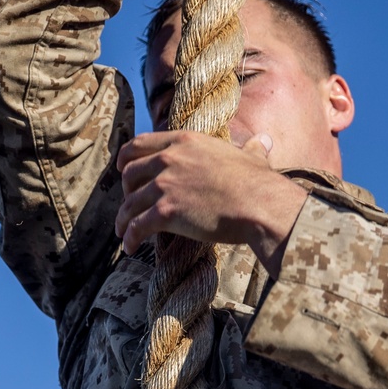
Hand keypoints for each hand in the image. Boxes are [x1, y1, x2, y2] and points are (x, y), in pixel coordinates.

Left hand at [115, 130, 305, 278]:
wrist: (259, 204)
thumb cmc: (259, 184)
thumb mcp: (252, 158)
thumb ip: (251, 149)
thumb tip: (264, 141)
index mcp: (184, 140)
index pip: (141, 144)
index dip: (127, 159)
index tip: (123, 170)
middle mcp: (169, 159)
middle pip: (130, 173)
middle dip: (125, 191)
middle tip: (129, 205)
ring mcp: (165, 185)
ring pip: (130, 203)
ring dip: (123, 219)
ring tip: (123, 232)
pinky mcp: (165, 211)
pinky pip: (137, 226)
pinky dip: (130, 238)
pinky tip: (130, 247)